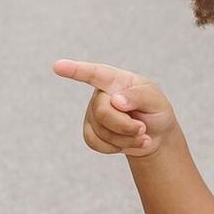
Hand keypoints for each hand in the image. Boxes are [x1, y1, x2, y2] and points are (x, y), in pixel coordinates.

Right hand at [53, 59, 176, 157]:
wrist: (155, 136)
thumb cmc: (155, 111)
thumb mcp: (155, 99)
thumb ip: (138, 95)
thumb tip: (115, 100)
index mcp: (115, 79)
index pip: (94, 73)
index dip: (75, 70)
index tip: (58, 66)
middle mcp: (100, 94)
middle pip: (102, 111)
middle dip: (126, 125)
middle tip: (142, 128)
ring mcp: (92, 113)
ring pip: (101, 131)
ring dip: (126, 138)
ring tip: (141, 134)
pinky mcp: (90, 132)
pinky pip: (96, 143)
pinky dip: (117, 147)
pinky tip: (128, 143)